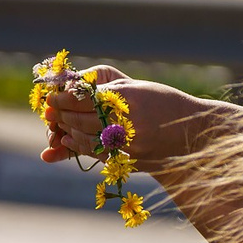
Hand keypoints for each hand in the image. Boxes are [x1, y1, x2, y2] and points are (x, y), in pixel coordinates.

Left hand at [38, 65, 239, 170]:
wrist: (192, 131)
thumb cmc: (162, 103)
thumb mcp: (135, 88)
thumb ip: (105, 88)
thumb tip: (71, 86)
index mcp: (126, 95)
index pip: (84, 96)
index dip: (63, 97)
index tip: (51, 96)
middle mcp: (127, 117)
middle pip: (82, 117)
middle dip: (62, 114)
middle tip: (50, 111)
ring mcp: (129, 140)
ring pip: (87, 136)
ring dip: (68, 130)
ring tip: (59, 126)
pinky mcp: (132, 157)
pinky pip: (98, 152)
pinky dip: (80, 146)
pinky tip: (70, 141)